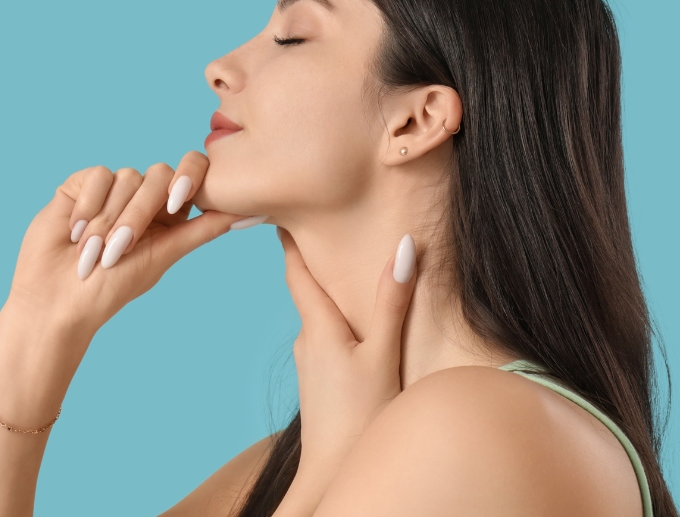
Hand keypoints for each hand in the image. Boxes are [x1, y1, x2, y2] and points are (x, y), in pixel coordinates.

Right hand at [5, 151, 247, 334]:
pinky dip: (89, 205)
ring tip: (92, 252)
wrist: (57, 300)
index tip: (177, 204)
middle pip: (159, 175)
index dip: (189, 179)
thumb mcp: (163, 256)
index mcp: (169, 214)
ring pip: (127, 177)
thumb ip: (204, 229)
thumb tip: (253, 213)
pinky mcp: (81, 186)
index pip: (193, 173)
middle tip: (118, 249)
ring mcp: (112, 191)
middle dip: (138, 215)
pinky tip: (75, 232)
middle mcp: (143, 199)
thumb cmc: (110, 288)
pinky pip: (98, 175)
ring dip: (109, 219)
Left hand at [275, 228, 417, 510]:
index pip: (297, 268)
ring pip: (322, 315)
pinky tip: (360, 327)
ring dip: (334, 293)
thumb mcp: (384, 354)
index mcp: (318, 325)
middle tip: (324, 223)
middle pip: (310, 288)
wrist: (333, 476)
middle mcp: (307, 338)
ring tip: (350, 269)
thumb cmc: (360, 418)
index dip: (289, 235)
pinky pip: (330, 337)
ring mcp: (311, 361)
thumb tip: (403, 246)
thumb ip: (392, 301)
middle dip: (319, 259)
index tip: (277, 203)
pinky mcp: (320, 381)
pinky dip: (342, 322)